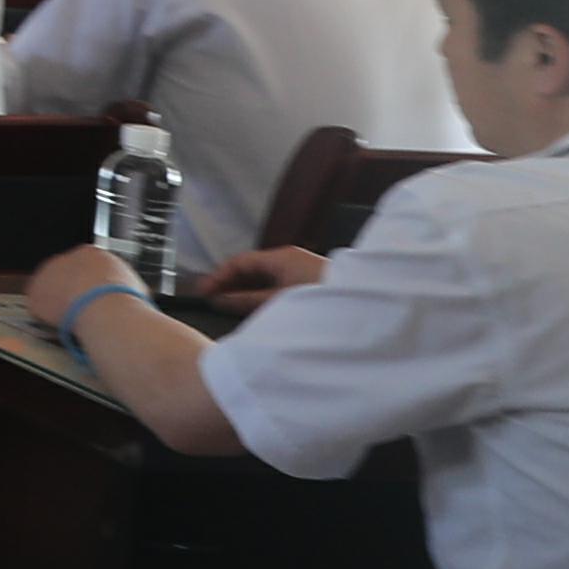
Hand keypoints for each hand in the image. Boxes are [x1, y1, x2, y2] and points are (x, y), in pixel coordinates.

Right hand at [193, 246, 329, 306]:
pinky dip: (263, 298)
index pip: (240, 262)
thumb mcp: (278, 301)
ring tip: (230, 310)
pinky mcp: (310, 286)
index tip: (202, 293)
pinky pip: (278, 288)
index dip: (219, 277)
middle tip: (212, 303)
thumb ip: (246, 301)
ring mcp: (301, 273)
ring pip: (265, 281)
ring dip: (247, 294)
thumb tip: (218, 300)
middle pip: (252, 270)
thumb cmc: (321, 300)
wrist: (365, 311)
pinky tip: (256, 311)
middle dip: (231, 286)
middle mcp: (291, 261)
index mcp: (282, 257)